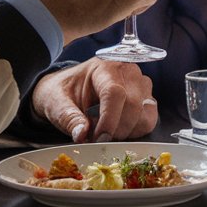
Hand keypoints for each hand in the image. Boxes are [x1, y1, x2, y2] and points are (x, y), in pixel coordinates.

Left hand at [31, 58, 158, 141]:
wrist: (70, 87)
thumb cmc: (63, 92)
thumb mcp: (56, 103)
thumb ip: (68, 118)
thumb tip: (81, 135)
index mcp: (103, 67)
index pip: (115, 93)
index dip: (109, 120)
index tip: (98, 138)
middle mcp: (127, 71)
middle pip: (133, 105)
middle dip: (116, 130)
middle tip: (98, 138)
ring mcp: (140, 83)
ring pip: (145, 115)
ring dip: (126, 132)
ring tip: (106, 129)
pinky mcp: (146, 97)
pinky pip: (149, 120)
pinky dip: (135, 131)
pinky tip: (118, 128)